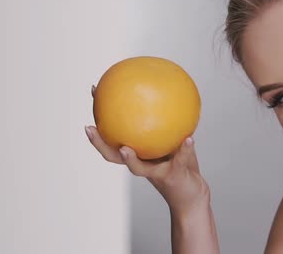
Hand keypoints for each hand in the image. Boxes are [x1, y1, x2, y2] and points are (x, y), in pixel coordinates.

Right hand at [85, 85, 209, 216]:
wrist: (192, 193)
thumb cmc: (180, 164)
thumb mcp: (173, 140)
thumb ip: (169, 123)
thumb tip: (167, 90)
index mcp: (138, 155)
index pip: (112, 140)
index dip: (102, 120)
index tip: (93, 96)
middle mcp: (141, 165)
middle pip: (114, 156)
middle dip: (100, 144)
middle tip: (90, 128)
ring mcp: (155, 173)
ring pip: (138, 168)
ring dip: (130, 159)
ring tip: (125, 148)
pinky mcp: (174, 176)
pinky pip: (179, 160)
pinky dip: (185, 149)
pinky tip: (189, 138)